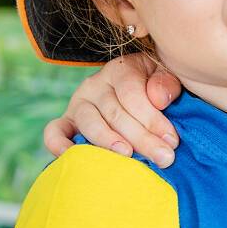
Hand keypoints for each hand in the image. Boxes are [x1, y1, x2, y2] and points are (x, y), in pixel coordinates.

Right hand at [42, 54, 183, 167]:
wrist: (136, 87)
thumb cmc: (155, 86)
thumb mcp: (166, 76)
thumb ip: (166, 84)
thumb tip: (159, 99)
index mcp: (120, 69)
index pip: (133, 95)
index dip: (153, 119)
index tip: (172, 140)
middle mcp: (95, 85)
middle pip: (115, 113)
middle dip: (142, 138)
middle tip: (163, 158)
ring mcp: (78, 103)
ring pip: (90, 123)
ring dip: (108, 142)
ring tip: (128, 155)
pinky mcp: (67, 122)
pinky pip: (54, 132)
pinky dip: (59, 145)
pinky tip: (76, 158)